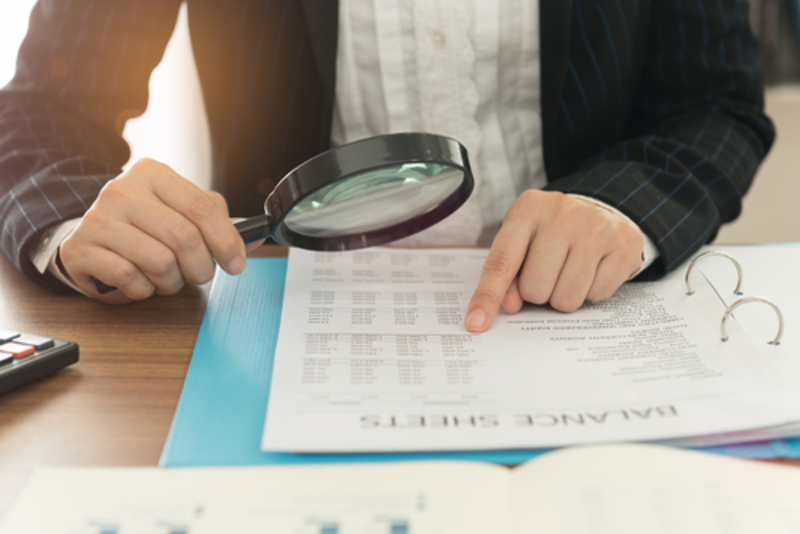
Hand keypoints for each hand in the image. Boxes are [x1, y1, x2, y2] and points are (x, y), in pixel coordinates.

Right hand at [60, 158, 247, 303]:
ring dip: (172, 282)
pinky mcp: (79, 249)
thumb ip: (218, 223)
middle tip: (199, 275)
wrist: (91, 237)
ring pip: (160, 261)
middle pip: (185, 237)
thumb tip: (258, 237)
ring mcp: (97, 218)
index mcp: (152, 174)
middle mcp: (122, 190)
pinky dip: (143, 289)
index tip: (236, 264)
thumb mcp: (181, 213)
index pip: (202, 207)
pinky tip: (139, 280)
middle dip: (201, 267)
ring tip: (166, 277)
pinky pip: (130, 279)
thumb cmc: (144, 226)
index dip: (226, 241)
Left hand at [464, 190, 643, 331]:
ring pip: (567, 298)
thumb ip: (508, 272)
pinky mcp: (625, 244)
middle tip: (547, 275)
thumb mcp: (523, 239)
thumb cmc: (552, 231)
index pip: (502, 261)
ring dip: (563, 297)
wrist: (602, 208)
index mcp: (528, 209)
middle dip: (537, 293)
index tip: (476, 323)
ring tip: (569, 272)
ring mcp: (596, 227)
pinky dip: (591, 292)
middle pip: (535, 288)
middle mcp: (562, 213)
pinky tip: (593, 269)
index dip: (487, 296)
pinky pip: (597, 295)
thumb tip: (509, 306)